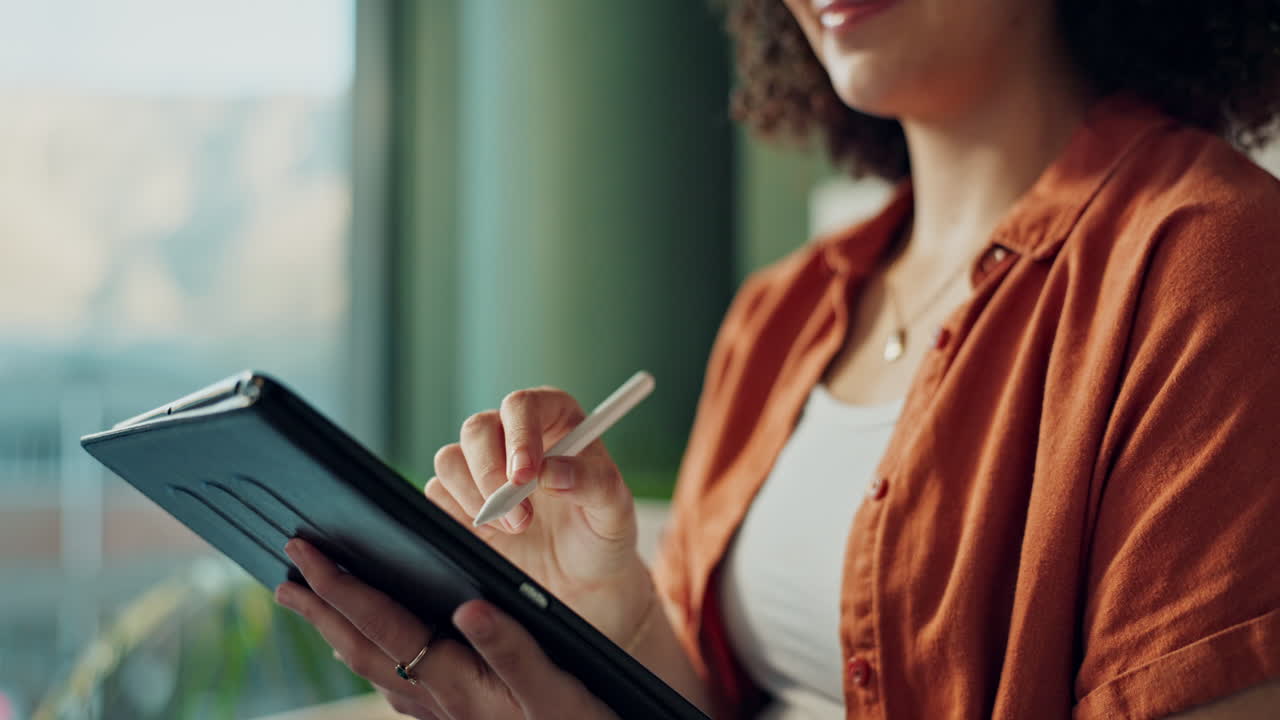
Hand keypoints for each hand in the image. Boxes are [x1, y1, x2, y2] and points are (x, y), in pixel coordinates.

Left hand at [276, 538, 618, 719]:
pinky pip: (396, 685)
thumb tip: (468, 608)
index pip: (383, 625)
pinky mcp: (455, 719)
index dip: (341, 588)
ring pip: (374, 668)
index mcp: (454, 681)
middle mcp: (437, 699)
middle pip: (363, 648)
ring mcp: (441, 714)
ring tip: (314, 608)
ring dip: (339, 633)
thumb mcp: (554, 687)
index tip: (305, 556)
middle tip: (285, 577)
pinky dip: (373, 659)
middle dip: (322, 610)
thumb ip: (511, 648)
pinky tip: (374, 655)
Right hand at [430, 387, 652, 643]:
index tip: (526, 475)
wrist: (581, 578)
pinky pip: (437, 493)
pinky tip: (493, 534)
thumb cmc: (602, 533)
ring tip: (516, 529)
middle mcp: (513, 435)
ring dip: (476, 498)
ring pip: (450, 459)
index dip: (520, 435)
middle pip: (477, 428)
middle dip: (492, 474)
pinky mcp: (459, 497)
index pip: (524, 405)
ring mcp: (483, 465)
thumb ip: (592, 483)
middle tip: (521, 517)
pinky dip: (459, 515)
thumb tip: (553, 471)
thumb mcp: (614, 509)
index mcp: (555, 419)